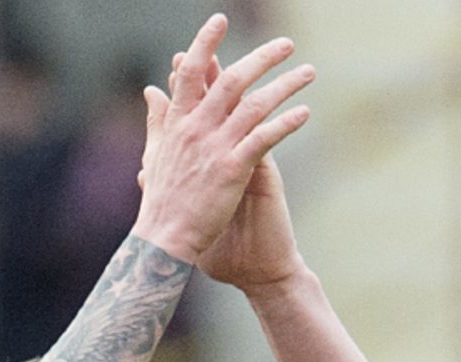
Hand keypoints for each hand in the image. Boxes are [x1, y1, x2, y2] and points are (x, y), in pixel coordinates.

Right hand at [132, 15, 314, 271]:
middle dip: (262, 57)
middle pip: (232, 80)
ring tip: (309, 71)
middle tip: (286, 43)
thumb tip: (152, 90)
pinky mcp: (232, 170)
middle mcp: (196, 128)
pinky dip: (286, 123)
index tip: (220, 21)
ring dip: (285, 84)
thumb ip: (156, 119)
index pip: (192, 72)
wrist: (164, 241)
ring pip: (254, 104)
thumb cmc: (160, 201)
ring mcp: (215, 147)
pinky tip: (305, 113)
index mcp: (178, 122)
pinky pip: (264, 138)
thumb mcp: (155, 153)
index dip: (205, 43)